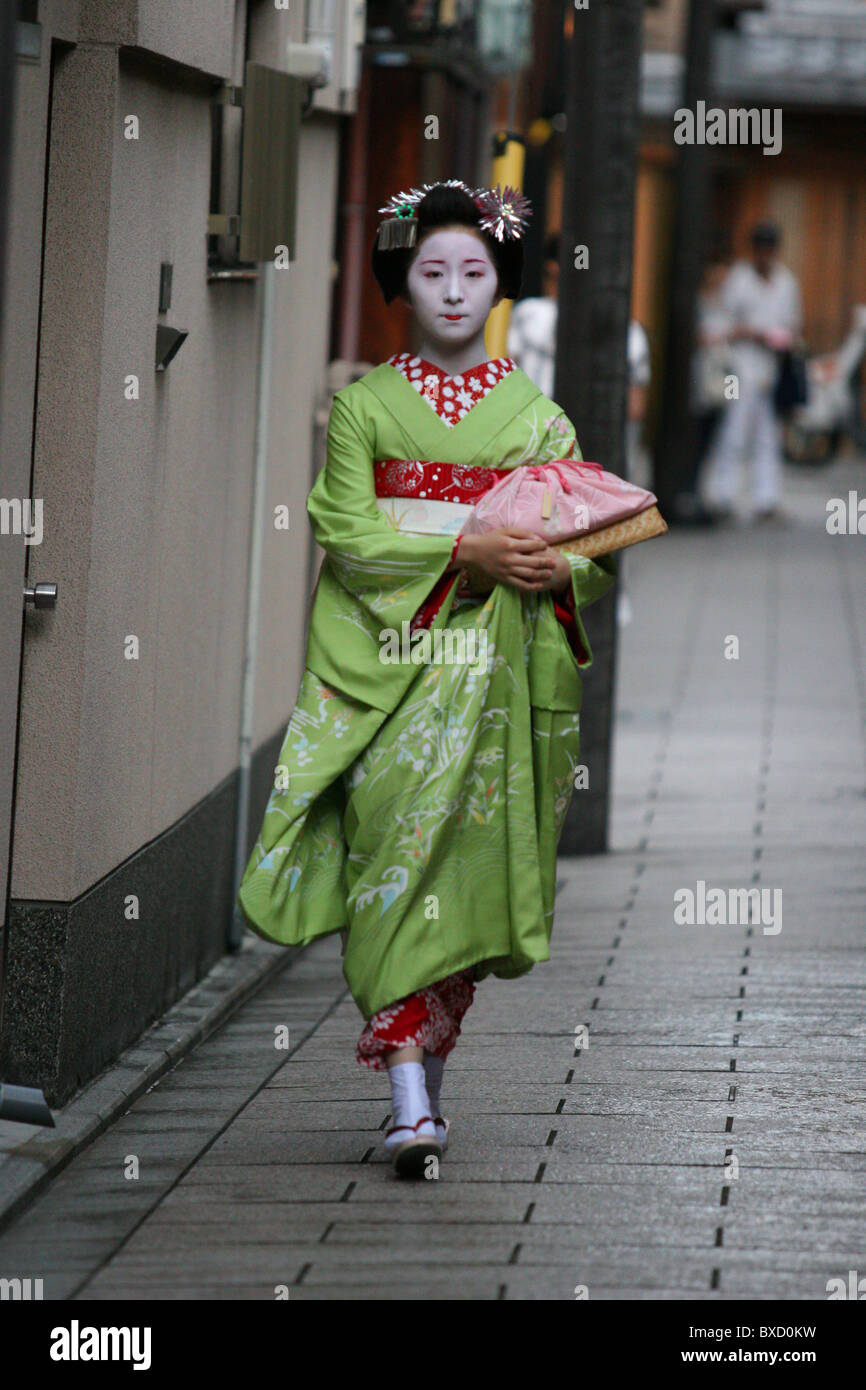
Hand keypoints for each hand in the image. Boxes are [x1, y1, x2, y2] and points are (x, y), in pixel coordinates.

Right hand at [456, 529, 570, 593]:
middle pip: (533, 562)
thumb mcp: (506, 530)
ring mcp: (507, 569)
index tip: (547, 546)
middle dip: (546, 563)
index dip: (542, 546)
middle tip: (555, 563)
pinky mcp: (504, 578)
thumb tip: (538, 539)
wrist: (474, 551)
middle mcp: (510, 558)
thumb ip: (523, 533)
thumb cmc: (491, 538)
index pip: (532, 546)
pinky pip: (520, 584)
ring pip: (529, 574)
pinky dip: (531, 586)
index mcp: (511, 544)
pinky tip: (539, 585)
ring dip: (542, 575)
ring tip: (550, 574)